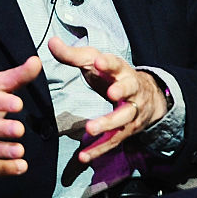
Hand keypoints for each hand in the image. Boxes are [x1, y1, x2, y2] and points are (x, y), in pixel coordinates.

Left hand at [47, 36, 166, 163]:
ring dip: (108, 123)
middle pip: (128, 90)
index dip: (108, 64)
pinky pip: (113, 141)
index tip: (99, 62)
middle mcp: (130, 89)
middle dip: (121, 91)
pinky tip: (84, 156)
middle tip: (112, 93)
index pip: (115, 64)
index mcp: (120, 70)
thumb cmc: (112, 75)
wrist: (146, 95)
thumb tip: (51, 41)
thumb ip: (72, 55)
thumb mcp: (94, 61)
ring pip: (122, 118)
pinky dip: (99, 149)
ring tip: (91, 128)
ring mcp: (131, 111)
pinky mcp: (126, 130)